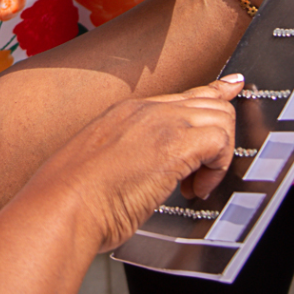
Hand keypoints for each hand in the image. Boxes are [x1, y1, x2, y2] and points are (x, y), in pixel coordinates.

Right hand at [40, 76, 241, 252]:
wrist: (62, 206)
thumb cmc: (73, 200)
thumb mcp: (99, 168)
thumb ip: (128, 160)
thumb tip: (141, 178)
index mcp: (125, 113)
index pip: (182, 95)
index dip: (213, 93)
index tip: (232, 87)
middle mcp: (144, 110)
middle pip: (209, 103)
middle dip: (217, 139)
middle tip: (198, 178)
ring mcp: (161, 122)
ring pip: (221, 118)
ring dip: (216, 157)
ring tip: (191, 188)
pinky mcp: (177, 143)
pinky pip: (221, 142)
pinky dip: (217, 170)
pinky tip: (194, 190)